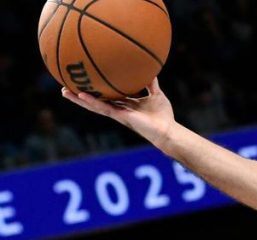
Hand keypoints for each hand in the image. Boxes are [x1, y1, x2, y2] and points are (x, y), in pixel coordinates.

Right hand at [61, 78, 175, 147]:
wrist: (167, 130)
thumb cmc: (163, 116)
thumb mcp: (157, 94)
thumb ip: (151, 83)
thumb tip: (149, 67)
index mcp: (125, 104)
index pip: (107, 95)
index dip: (96, 89)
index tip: (85, 81)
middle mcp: (118, 109)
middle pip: (96, 100)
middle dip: (81, 94)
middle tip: (65, 86)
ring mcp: (117, 113)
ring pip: (94, 105)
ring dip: (79, 99)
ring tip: (64, 91)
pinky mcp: (120, 117)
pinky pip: (103, 108)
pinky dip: (92, 102)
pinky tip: (80, 95)